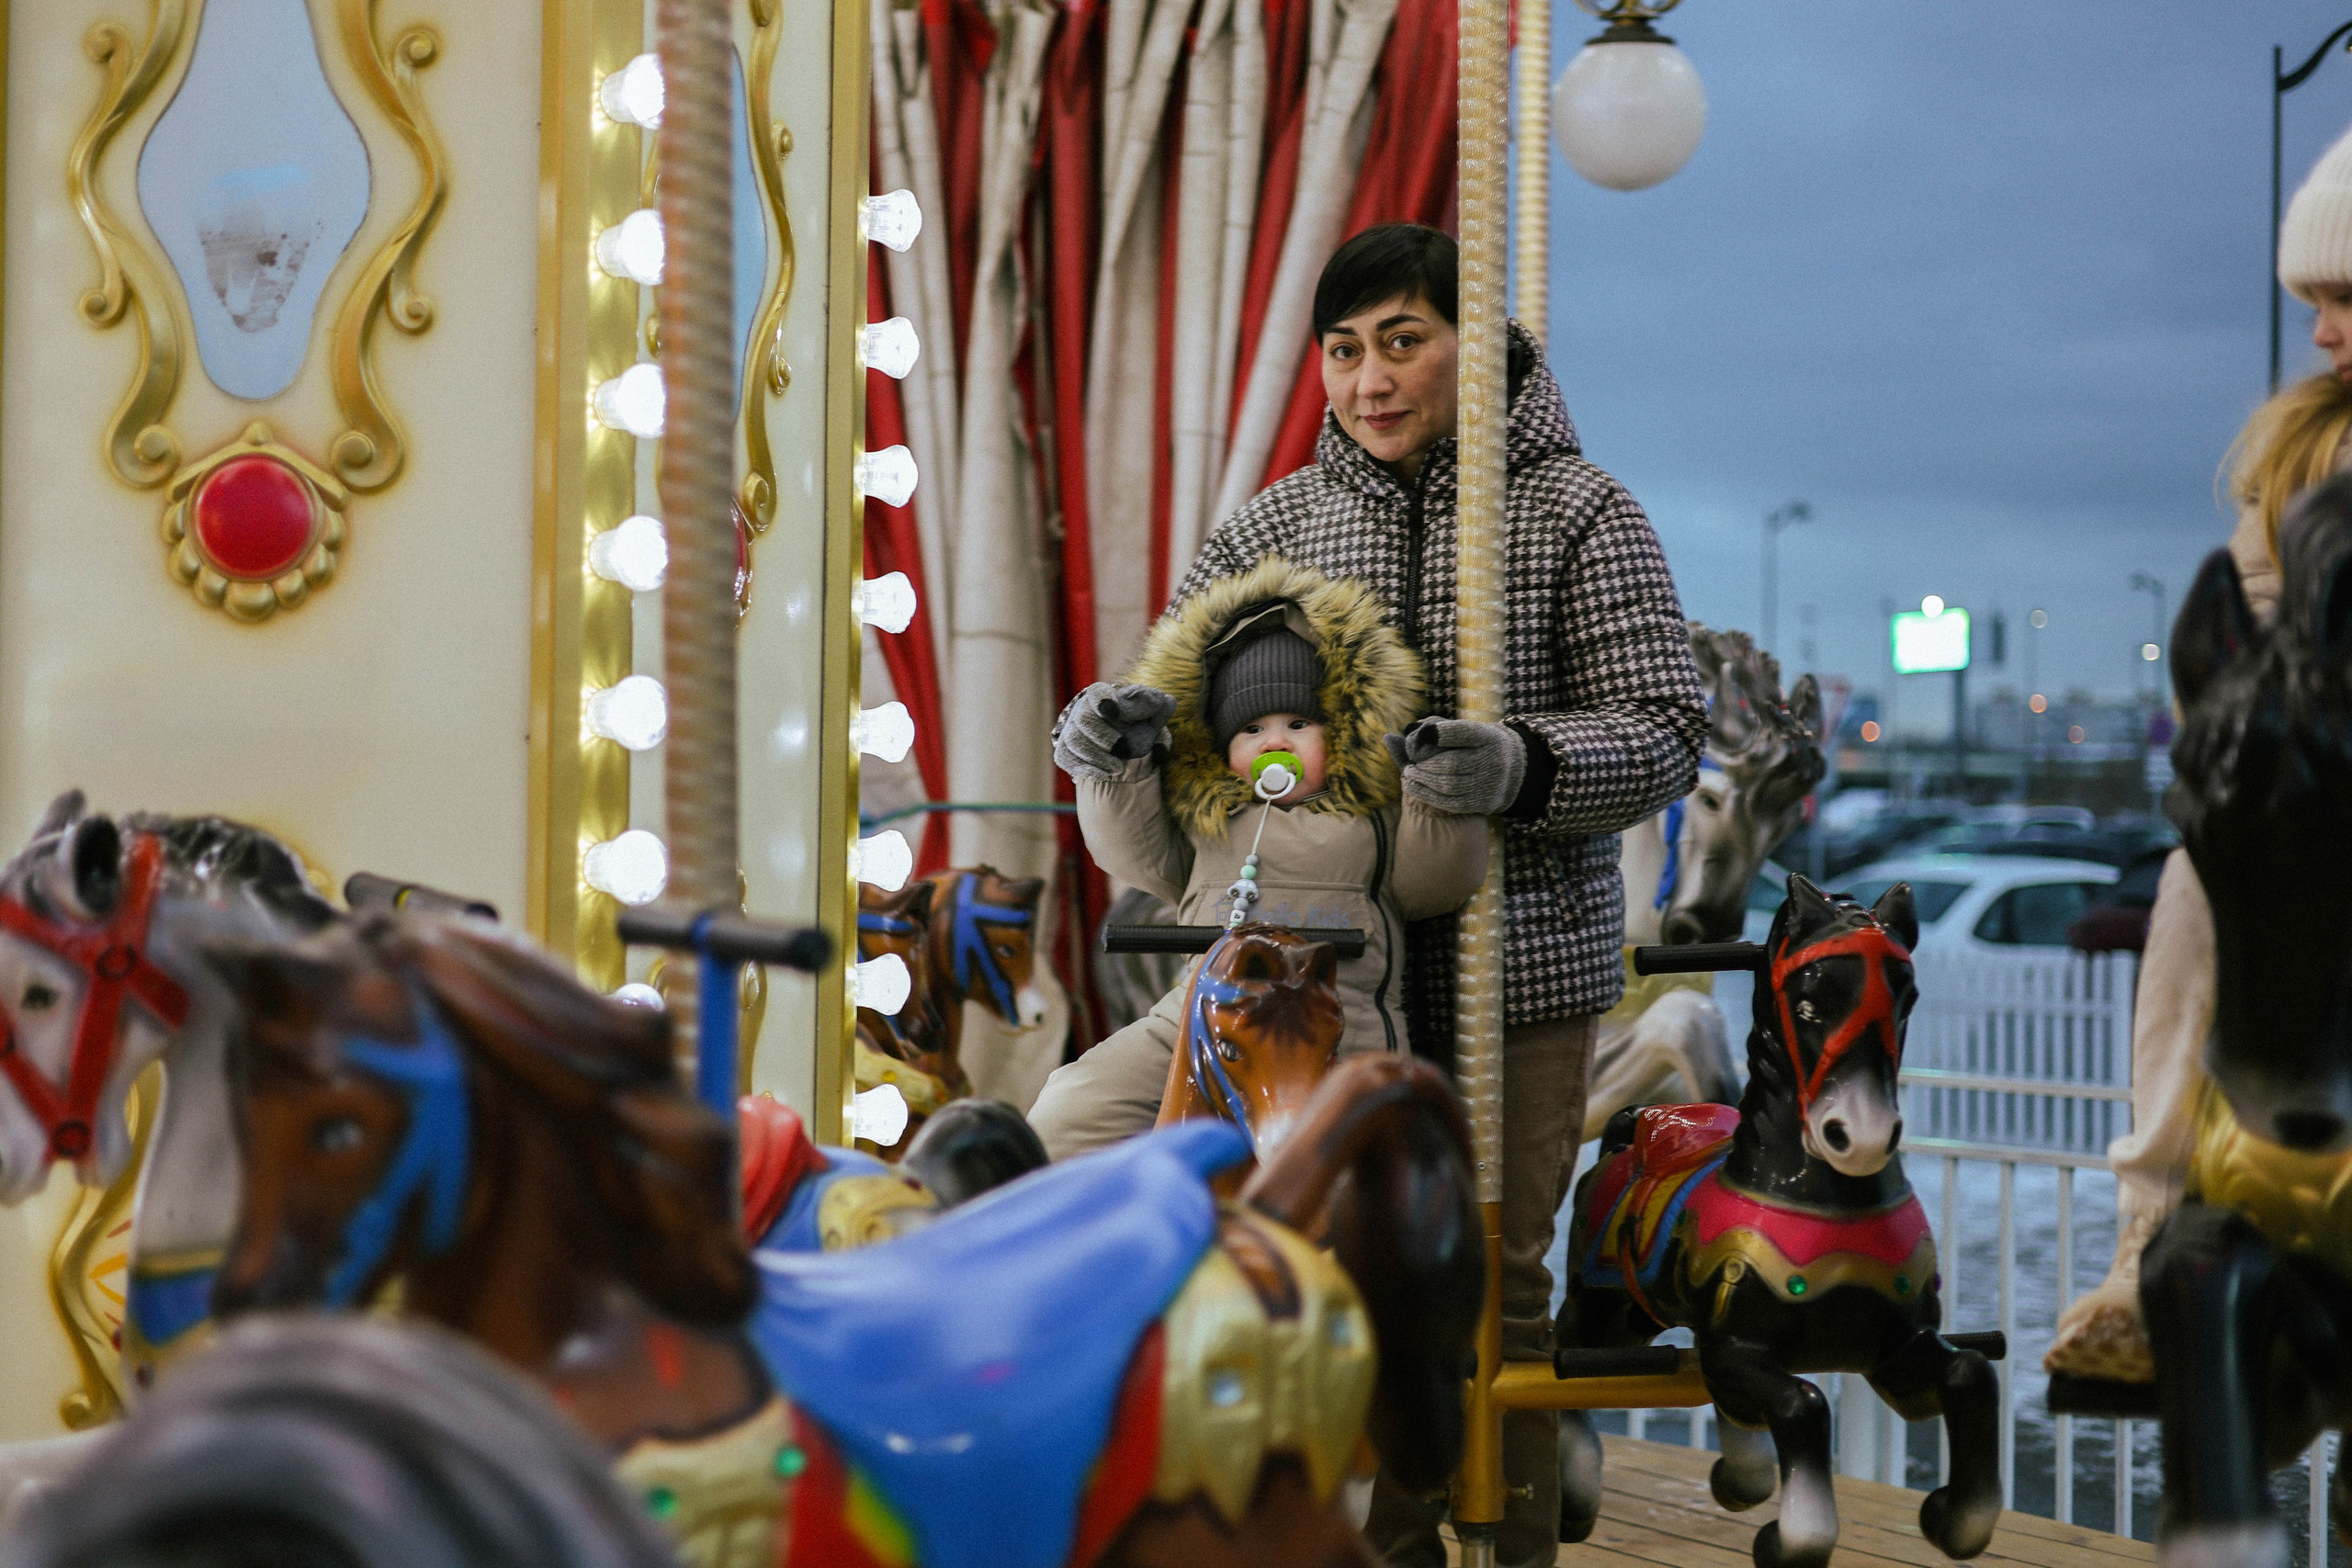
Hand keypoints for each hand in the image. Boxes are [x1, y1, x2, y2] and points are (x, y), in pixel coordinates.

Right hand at [1054, 683, 1175, 781]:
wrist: (1122, 751)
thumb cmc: (1138, 727)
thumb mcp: (1152, 718)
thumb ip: (1160, 710)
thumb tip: (1168, 701)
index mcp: (1105, 698)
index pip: (1096, 692)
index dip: (1102, 700)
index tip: (1113, 713)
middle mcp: (1083, 711)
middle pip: (1083, 719)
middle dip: (1104, 736)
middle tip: (1126, 751)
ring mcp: (1071, 731)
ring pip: (1074, 741)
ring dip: (1097, 756)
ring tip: (1118, 768)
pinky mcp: (1065, 751)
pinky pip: (1066, 758)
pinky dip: (1086, 767)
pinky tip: (1104, 774)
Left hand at [1382, 717, 1526, 815]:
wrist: (1514, 769)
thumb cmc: (1474, 746)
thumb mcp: (1461, 732)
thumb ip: (1428, 733)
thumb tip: (1387, 738)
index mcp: (1486, 736)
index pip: (1461, 732)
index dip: (1438, 734)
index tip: (1420, 737)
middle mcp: (1491, 759)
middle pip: (1451, 763)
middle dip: (1425, 766)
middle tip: (1410, 766)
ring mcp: (1489, 782)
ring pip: (1450, 785)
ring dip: (1423, 782)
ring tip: (1409, 777)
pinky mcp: (1484, 802)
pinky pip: (1453, 803)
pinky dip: (1429, 797)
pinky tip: (1415, 790)